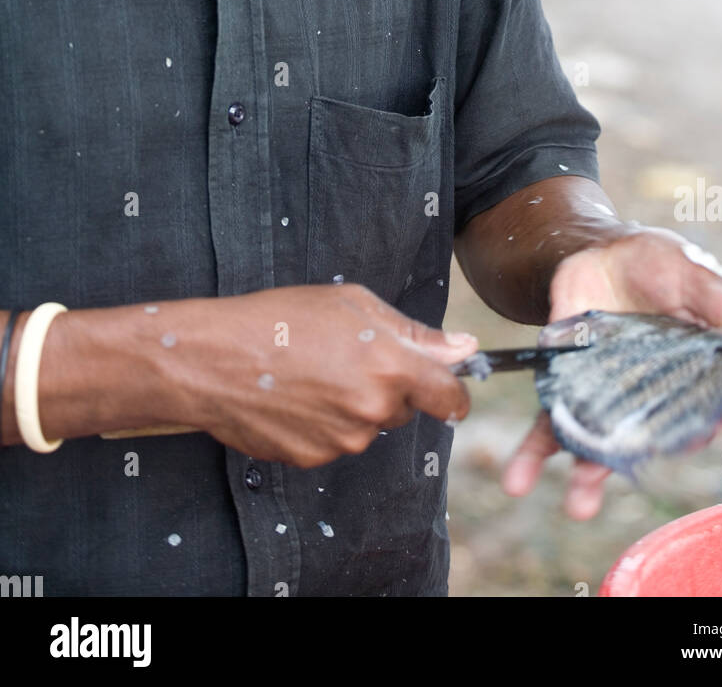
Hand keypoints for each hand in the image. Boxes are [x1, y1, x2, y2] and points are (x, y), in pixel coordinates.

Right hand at [171, 283, 477, 465]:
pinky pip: (335, 441)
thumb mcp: (354, 304)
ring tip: (313, 372)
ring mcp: (343, 441)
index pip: (450, 398)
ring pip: (368, 426)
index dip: (454, 393)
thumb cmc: (282, 319)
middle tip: (348, 358)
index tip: (447, 390)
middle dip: (389, 388)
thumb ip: (414, 332)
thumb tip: (463, 347)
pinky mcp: (313, 459)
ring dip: (354, 405)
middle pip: (404, 408)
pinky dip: (324, 423)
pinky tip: (296, 396)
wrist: (216, 359)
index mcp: (392, 368)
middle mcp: (374, 411)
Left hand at [502, 225, 721, 518]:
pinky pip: (551, 420)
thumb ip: (719, 301)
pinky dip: (536, 450)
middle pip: (644, 436)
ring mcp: (607, 395)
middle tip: (618, 489)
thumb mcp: (688, 272)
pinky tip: (518, 478)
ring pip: (597, 439)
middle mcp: (650, 396)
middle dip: (629, 464)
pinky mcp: (568, 385)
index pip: (702, 410)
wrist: (595, 250)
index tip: (697, 438)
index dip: (699, 426)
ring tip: (576, 507)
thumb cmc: (658, 263)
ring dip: (584, 474)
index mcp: (692, 375)